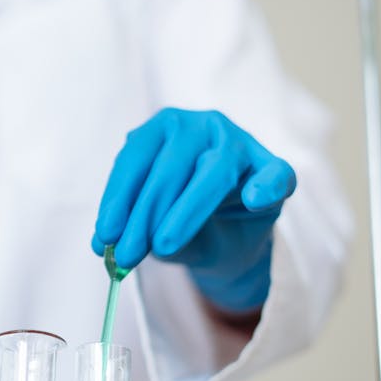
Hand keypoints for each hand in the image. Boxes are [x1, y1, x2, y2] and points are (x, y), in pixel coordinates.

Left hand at [93, 108, 295, 313]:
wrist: (230, 241)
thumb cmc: (184, 225)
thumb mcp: (153, 226)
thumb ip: (135, 229)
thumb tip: (107, 246)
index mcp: (164, 128)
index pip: (136, 159)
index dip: (118, 198)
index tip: (106, 236)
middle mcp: (201, 126)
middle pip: (171, 167)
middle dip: (145, 215)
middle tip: (128, 254)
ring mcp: (241, 143)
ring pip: (215, 171)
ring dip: (186, 211)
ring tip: (163, 246)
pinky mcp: (274, 169)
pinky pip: (275, 174)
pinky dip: (266, 185)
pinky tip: (254, 199)